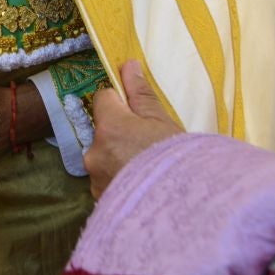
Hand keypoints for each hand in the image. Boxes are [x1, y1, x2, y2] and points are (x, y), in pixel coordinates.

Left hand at [84, 61, 180, 197]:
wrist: (180, 210)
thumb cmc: (176, 159)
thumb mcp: (163, 122)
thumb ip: (141, 94)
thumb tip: (127, 65)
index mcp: (109, 127)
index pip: (102, 98)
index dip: (120, 102)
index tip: (138, 113)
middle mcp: (95, 152)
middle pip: (103, 131)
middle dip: (120, 135)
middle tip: (149, 146)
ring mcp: (95, 179)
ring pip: (104, 158)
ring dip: (118, 160)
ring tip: (147, 171)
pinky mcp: (100, 201)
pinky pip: (107, 182)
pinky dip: (120, 182)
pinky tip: (142, 188)